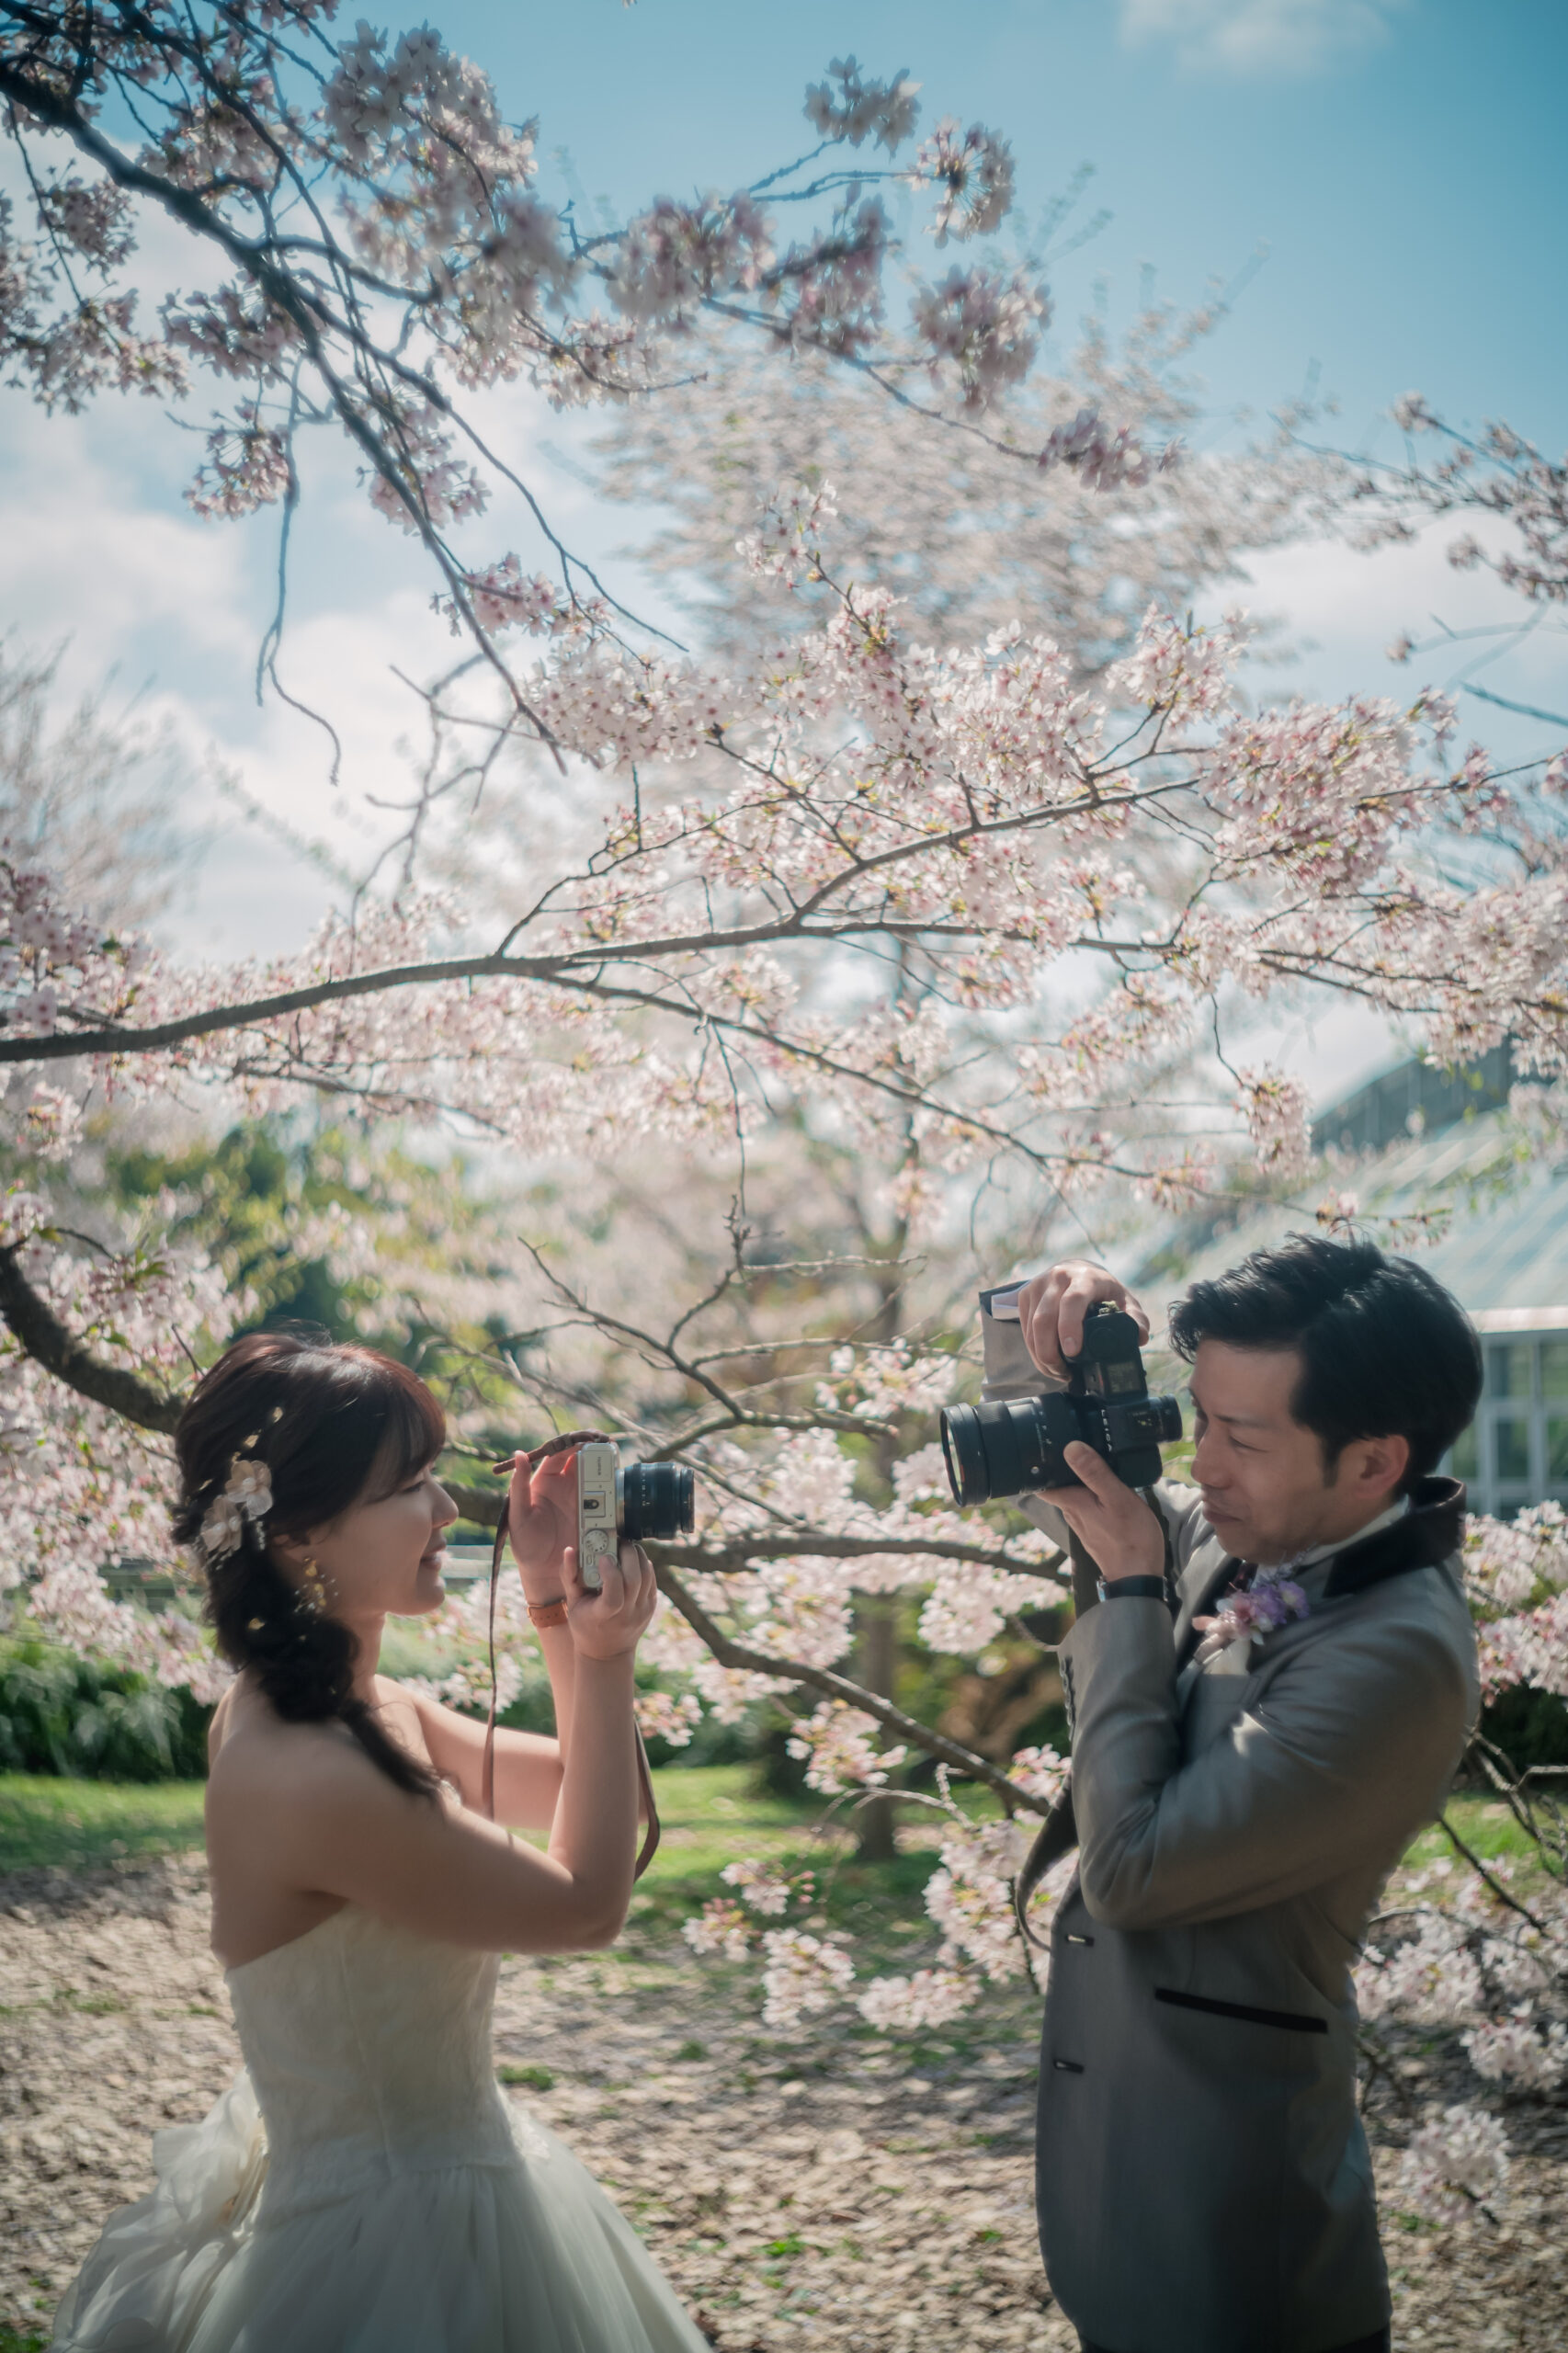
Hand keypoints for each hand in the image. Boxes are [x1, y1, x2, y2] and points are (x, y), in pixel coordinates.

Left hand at [501, 1431, 606, 1605]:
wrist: (545, 1574)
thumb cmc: (526, 1545)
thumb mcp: (518, 1516)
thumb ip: (518, 1486)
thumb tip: (519, 1454)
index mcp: (545, 1481)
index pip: (559, 1454)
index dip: (572, 1442)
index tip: (584, 1438)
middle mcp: (565, 1486)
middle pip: (583, 1460)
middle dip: (595, 1449)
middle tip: (607, 1444)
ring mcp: (582, 1500)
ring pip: (597, 1477)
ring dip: (607, 1469)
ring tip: (616, 1464)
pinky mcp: (596, 1515)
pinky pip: (607, 1499)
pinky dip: (615, 1491)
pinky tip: (620, 1487)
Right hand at [563, 1538, 657, 1661]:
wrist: (608, 1652)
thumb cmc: (585, 1625)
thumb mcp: (572, 1605)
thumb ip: (569, 1577)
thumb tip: (569, 1550)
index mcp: (603, 1617)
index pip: (614, 1597)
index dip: (611, 1574)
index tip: (603, 1557)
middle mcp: (626, 1616)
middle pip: (634, 1580)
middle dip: (627, 1554)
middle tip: (617, 1541)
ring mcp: (642, 1611)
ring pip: (646, 1576)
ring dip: (637, 1555)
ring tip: (625, 1546)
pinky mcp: (651, 1606)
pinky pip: (652, 1579)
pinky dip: (644, 1564)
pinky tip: (632, 1559)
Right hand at [1014, 1260, 1149, 1381]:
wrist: (1075, 1270)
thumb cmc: (1101, 1290)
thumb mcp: (1123, 1299)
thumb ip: (1135, 1318)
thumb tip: (1140, 1337)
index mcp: (1085, 1278)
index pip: (1073, 1301)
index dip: (1069, 1327)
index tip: (1072, 1352)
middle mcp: (1058, 1277)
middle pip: (1044, 1318)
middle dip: (1050, 1352)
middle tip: (1064, 1373)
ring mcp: (1038, 1285)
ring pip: (1031, 1327)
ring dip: (1041, 1355)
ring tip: (1058, 1372)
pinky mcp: (1025, 1295)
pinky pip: (1024, 1328)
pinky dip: (1033, 1350)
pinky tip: (1047, 1362)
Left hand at [1040, 1442, 1164, 1582]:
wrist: (1139, 1578)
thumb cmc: (1131, 1538)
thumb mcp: (1116, 1497)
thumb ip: (1094, 1473)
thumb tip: (1070, 1447)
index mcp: (1071, 1502)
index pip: (1042, 1482)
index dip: (1040, 1464)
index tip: (1043, 1446)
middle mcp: (1072, 1514)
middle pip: (1058, 1487)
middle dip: (1063, 1469)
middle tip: (1074, 1446)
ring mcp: (1083, 1524)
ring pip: (1073, 1497)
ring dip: (1079, 1482)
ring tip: (1091, 1462)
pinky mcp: (1095, 1532)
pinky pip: (1087, 1507)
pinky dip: (1091, 1496)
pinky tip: (1104, 1489)